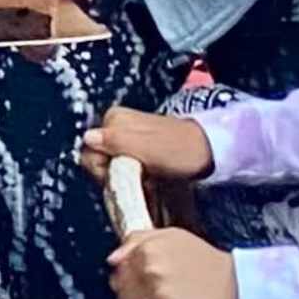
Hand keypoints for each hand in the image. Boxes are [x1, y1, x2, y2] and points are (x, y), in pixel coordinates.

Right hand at [81, 102, 215, 194]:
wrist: (210, 152)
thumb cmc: (181, 151)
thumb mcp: (147, 148)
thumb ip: (116, 141)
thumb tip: (88, 137)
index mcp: (114, 119)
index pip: (89, 151)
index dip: (103, 170)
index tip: (125, 177)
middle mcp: (116, 123)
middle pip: (97, 157)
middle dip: (113, 173)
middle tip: (139, 179)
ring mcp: (126, 134)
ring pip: (109, 162)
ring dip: (124, 176)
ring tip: (146, 179)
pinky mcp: (136, 145)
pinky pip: (122, 163)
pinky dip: (132, 174)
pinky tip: (148, 177)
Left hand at [111, 224, 240, 298]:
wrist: (242, 287)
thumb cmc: (207, 264)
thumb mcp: (174, 237)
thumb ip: (138, 240)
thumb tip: (112, 259)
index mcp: (149, 248)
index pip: (117, 275)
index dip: (130, 284)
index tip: (147, 287)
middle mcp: (153, 269)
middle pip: (122, 298)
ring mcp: (164, 294)